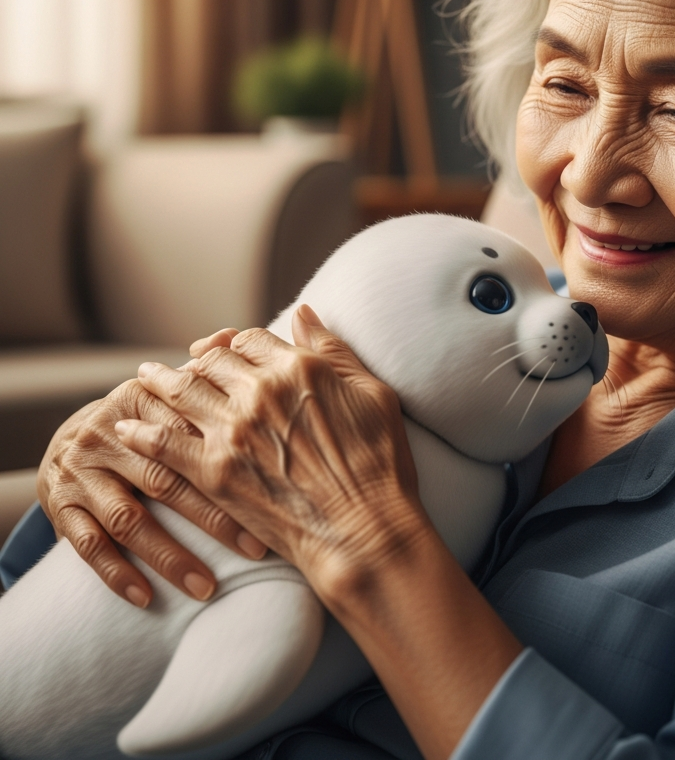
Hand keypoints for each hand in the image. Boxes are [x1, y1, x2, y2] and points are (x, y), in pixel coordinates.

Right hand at [37, 360, 266, 608]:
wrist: (76, 437)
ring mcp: (82, 470)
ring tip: (207, 587)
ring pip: (130, 518)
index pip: (193, 431)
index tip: (277, 493)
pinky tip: (145, 599)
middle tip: (254, 549)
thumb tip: (257, 354)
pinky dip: (116, 573)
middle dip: (214, 518)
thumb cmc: (150, 418)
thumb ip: (210, 381)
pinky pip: (87, 545)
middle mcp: (110, 433)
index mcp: (144, 398)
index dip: (235, 461)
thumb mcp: (173, 394)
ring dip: (169, 556)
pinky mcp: (61, 505)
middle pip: (167, 478)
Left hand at [115, 307, 426, 602]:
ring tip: (143, 377)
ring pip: (182, 392)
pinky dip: (141, 431)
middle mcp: (260, 391)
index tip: (229, 349)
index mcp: (299, 368)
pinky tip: (126, 427)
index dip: (237, 342)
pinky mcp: (214, 472)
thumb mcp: (372, 393)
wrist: (364, 529)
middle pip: (213, 361)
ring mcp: (233, 431)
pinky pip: (164, 443)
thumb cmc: (380, 462)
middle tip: (184, 362)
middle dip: (198, 358)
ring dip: (159, 380)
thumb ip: (334, 350)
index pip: (251, 339)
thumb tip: (304, 312)